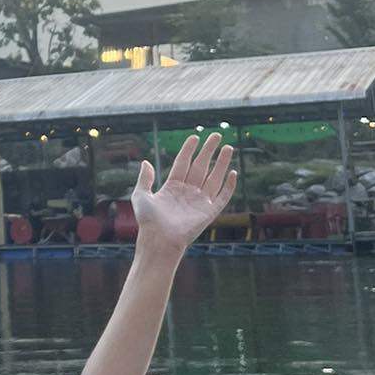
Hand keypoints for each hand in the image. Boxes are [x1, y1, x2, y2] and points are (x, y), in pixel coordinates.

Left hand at [132, 133, 236, 250]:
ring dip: (221, 163)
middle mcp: (188, 192)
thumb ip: (144, 179)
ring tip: (228, 147)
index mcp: (172, 187)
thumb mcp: (141, 196)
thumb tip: (146, 162)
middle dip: (209, 151)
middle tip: (216, 135)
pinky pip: (222, 196)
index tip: (195, 137)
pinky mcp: (209, 212)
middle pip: (201, 166)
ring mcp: (199, 201)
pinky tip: (233, 172)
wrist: (159, 240)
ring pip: (214, 177)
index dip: (189, 150)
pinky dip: (228, 186)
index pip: (183, 163)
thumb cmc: (148, 221)